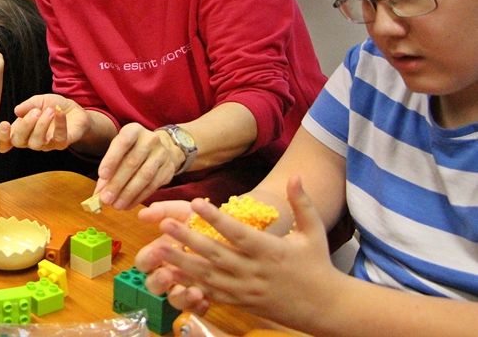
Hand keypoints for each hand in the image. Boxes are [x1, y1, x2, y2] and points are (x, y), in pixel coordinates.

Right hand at [0, 94, 89, 152]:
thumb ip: (28, 105)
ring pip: (36, 143)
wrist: (74, 110)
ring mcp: (46, 144)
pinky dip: (59, 123)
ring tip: (49, 110)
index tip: (5, 124)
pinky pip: (58, 138)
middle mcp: (31, 140)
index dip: (1, 138)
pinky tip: (59, 111)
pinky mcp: (62, 143)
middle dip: (25, 125)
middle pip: (19, 142)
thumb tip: (17, 111)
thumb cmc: (52, 107)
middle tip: (35, 111)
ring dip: (41, 125)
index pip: (5, 142)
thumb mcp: (39, 101)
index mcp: (21, 130)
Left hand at [94, 123, 179, 208]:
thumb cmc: (131, 151)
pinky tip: (128, 205)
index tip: (102, 175)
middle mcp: (150, 139)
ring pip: (144, 176)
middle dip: (117, 183)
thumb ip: (108, 170)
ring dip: (128, 193)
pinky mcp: (168, 169)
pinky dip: (139, 197)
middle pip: (132, 163)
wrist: (160, 149)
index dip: (112, 158)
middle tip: (106, 199)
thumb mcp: (118, 152)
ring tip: (116, 205)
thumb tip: (98, 194)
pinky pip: (153, 186)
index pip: (122, 142)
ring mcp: (162, 154)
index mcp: (134, 130)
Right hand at [135, 199, 208, 314]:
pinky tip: (205, 301)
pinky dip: (198, 307)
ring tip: (194, 292)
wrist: (230, 233)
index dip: (147, 260)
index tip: (156, 252)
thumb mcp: (183, 211)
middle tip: (167, 275)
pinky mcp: (201, 298)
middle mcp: (167, 272)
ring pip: (174, 300)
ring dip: (181, 298)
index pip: (143, 262)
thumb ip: (163, 210)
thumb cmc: (201, 222)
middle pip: (153, 285)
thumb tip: (142, 215)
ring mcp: (183, 287)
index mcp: (159, 253)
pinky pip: (195, 310)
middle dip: (158, 282)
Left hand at [146, 177, 340, 324]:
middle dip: (188, 239)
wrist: (324, 307)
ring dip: (181, 263)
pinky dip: (189, 284)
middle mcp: (254, 272)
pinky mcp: (240, 303)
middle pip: (215, 254)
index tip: (195, 203)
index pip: (237, 233)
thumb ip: (302, 202)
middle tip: (164, 224)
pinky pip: (211, 294)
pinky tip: (169, 274)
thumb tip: (296, 175)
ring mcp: (245, 290)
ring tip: (158, 249)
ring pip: (207, 276)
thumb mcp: (314, 231)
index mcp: (270, 252)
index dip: (215, 218)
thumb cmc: (317, 264)